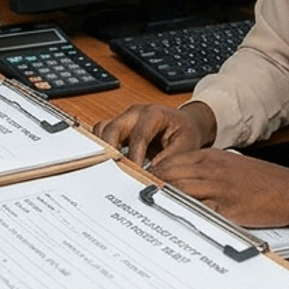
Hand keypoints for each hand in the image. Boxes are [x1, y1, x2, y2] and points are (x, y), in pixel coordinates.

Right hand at [97, 101, 215, 164]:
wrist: (186, 123)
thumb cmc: (186, 131)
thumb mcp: (185, 147)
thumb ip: (168, 161)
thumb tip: (152, 176)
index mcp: (152, 114)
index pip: (137, 137)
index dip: (134, 158)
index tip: (135, 175)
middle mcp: (134, 113)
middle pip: (111, 129)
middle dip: (111, 152)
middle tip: (115, 174)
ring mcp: (124, 118)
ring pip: (101, 129)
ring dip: (103, 149)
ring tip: (108, 170)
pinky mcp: (118, 126)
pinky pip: (102, 134)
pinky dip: (102, 148)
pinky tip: (108, 164)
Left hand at [144, 149, 288, 229]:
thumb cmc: (263, 181)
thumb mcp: (230, 165)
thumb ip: (204, 170)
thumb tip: (176, 181)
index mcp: (211, 156)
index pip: (169, 161)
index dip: (149, 172)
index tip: (132, 182)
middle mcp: (211, 169)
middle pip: (168, 175)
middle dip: (147, 186)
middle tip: (127, 198)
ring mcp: (219, 189)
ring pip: (179, 191)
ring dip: (159, 200)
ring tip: (141, 210)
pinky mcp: (228, 209)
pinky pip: (199, 212)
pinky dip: (182, 216)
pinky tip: (169, 222)